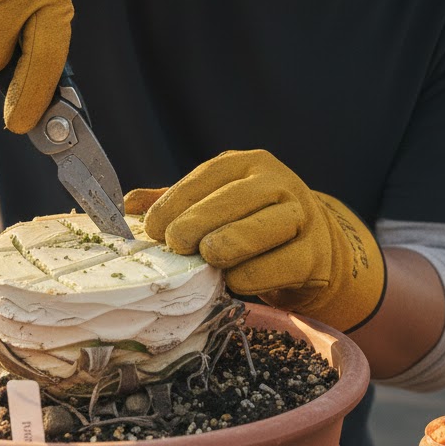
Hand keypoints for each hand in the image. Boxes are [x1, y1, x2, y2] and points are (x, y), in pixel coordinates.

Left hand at [133, 149, 385, 331]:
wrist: (316, 248)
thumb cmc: (252, 224)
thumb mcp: (216, 206)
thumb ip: (176, 203)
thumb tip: (128, 206)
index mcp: (249, 164)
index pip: (210, 175)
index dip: (178, 199)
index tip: (153, 228)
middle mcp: (278, 184)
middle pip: (236, 198)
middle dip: (200, 221)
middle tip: (175, 244)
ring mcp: (302, 216)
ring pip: (266, 225)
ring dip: (231, 243)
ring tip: (206, 258)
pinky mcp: (315, 254)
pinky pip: (284, 262)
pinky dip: (256, 273)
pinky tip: (234, 280)